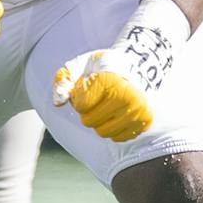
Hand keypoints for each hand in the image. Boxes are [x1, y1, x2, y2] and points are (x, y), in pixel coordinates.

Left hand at [51, 0, 188, 141]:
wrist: (136, 64)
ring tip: (106, 105)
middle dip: (87, 110)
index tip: (88, 85)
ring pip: (103, 132)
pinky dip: (114, 128)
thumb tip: (58, 103)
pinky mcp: (144, 121)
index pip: (80, 105)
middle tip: (97, 97)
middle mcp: (126, 96)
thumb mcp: (80, 64)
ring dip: (100, 121)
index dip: (79, 97)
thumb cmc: (103, 66)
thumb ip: (63, 79)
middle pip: (89, 121)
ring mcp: (137, 110)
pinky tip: (118, 113)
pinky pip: (118, 137)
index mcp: (109, 80)